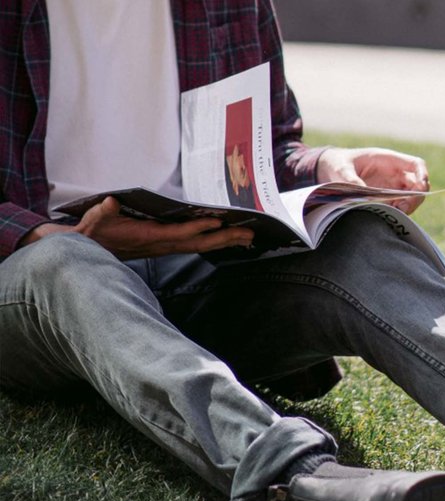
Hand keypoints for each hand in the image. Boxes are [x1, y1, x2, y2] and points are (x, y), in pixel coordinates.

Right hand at [22, 197, 254, 259]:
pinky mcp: (168, 246)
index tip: (218, 222)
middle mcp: (163, 245)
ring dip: (225, 241)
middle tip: (249, 233)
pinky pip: (195, 244)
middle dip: (225, 238)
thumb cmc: (95, 232)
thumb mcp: (96, 220)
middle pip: (199, 242)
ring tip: (248, 237)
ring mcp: (168, 247)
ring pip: (201, 245)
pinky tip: (229, 238)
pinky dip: (213, 241)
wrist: (91, 251)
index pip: (178, 233)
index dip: (198, 228)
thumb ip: (104, 212)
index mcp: (149, 237)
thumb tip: (111, 202)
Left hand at [316, 147, 429, 214]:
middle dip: (415, 198)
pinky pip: (400, 207)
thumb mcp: (341, 170)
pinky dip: (399, 213)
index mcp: (388, 160)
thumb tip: (363, 194)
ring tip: (394, 214)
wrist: (331, 170)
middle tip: (403, 209)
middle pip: (418, 185)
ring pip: (411, 198)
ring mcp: (392, 187)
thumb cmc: (338, 164)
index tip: (420, 188)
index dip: (422, 175)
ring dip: (408, 207)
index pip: (416, 164)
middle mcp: (395, 173)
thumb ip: (351, 180)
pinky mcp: (387, 199)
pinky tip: (387, 216)